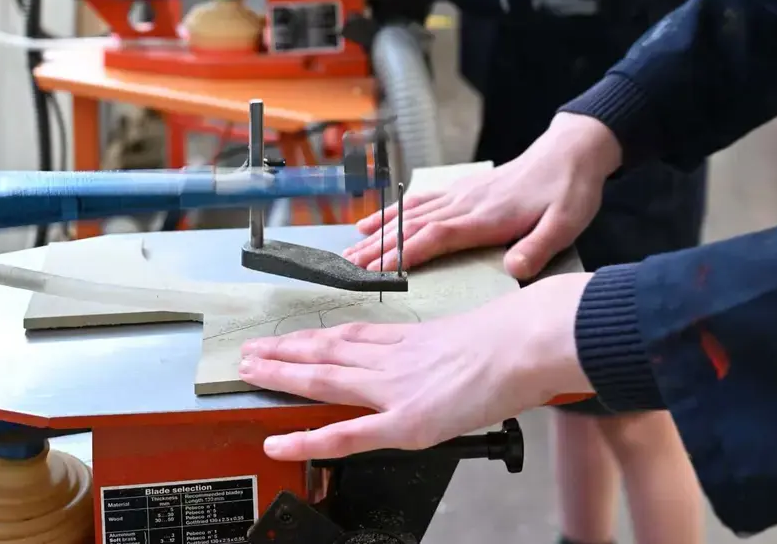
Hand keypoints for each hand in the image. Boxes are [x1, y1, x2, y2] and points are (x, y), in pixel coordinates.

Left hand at [239, 273, 592, 459]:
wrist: (526, 341)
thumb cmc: (516, 337)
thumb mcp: (474, 334)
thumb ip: (452, 350)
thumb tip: (455, 361)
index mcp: (414, 338)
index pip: (354, 335)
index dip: (319, 336)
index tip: (294, 336)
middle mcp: (396, 358)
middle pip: (329, 349)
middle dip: (286, 350)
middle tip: (251, 350)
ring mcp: (396, 388)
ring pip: (325, 377)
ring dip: (283, 373)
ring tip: (250, 371)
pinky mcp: (404, 422)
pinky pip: (345, 433)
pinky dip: (307, 437)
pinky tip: (279, 441)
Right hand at [346, 112, 622, 279]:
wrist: (572, 152)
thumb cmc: (570, 191)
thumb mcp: (565, 224)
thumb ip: (538, 248)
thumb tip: (513, 271)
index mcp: (486, 217)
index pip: (435, 237)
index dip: (403, 255)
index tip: (374, 271)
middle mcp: (466, 203)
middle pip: (413, 226)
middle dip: (377, 247)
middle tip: (345, 266)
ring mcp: (463, 193)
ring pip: (412, 212)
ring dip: (380, 229)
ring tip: (351, 246)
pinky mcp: (465, 188)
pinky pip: (421, 199)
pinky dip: (396, 210)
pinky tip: (379, 218)